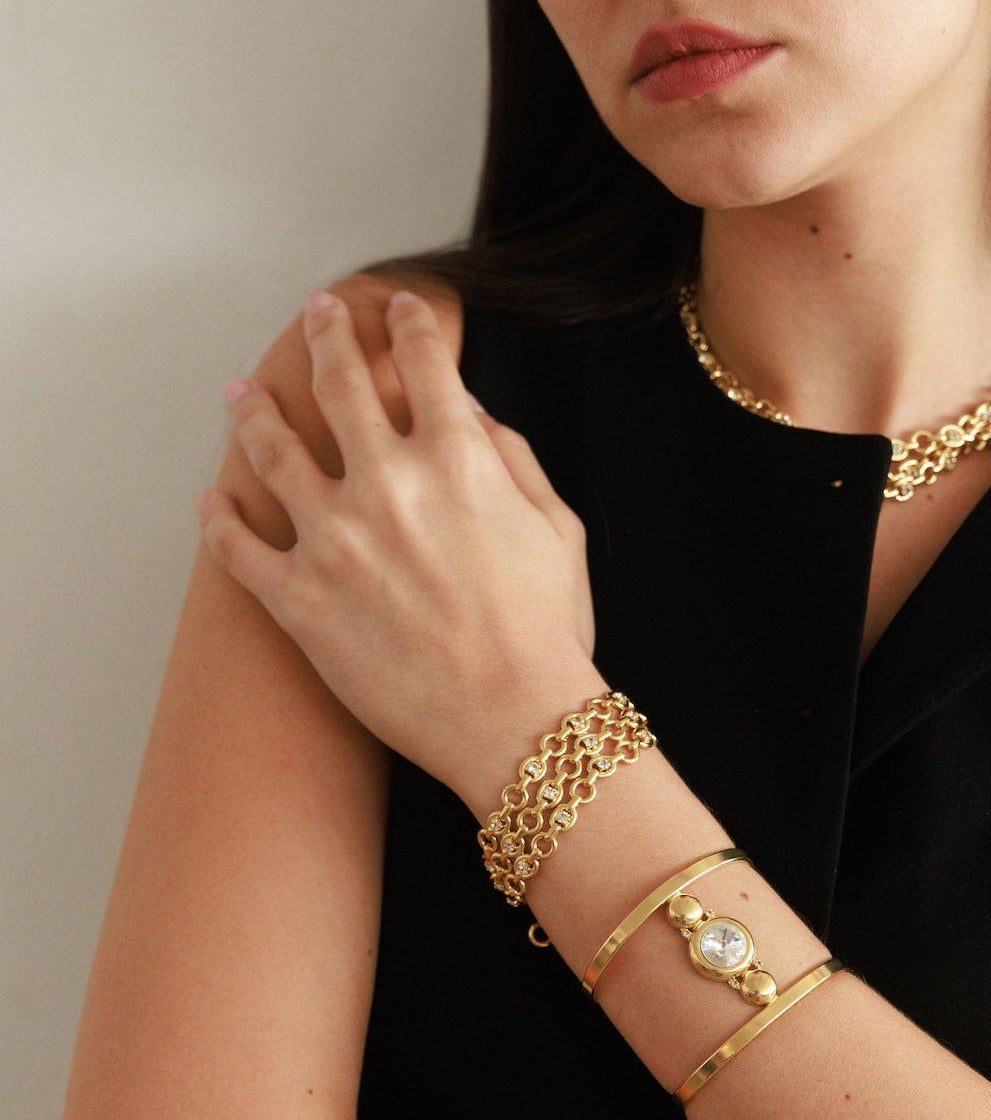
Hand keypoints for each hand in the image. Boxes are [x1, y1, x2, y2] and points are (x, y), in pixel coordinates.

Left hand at [194, 287, 597, 792]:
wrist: (515, 722)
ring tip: (242, 392)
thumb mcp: (559, 531)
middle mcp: (386, 483)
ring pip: (273, 451)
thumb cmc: (548, 633)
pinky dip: (219, 519)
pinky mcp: (299, 601)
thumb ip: (514, 460)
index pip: (424, 362)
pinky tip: (213, 500)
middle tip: (317, 313)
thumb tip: (474, 418)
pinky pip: (239, 549)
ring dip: (254, 411)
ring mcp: (333, 541)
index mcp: (456, 459)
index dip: (408, 324)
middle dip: (326, 335)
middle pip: (339, 383)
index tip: (397, 308)